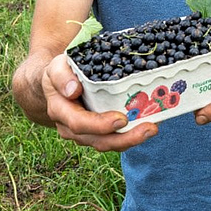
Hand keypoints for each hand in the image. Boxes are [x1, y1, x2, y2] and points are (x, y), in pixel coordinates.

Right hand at [42, 53, 157, 150]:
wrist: (61, 83)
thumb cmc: (62, 72)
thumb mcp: (57, 67)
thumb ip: (61, 75)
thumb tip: (73, 90)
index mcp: (60, 111)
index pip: (79, 123)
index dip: (100, 125)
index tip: (121, 120)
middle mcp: (72, 128)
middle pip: (99, 140)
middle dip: (125, 138)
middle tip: (149, 128)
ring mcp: (87, 133)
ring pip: (110, 143)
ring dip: (133, 139)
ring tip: (153, 128)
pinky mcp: (100, 133)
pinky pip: (117, 139)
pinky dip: (134, 134)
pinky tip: (152, 124)